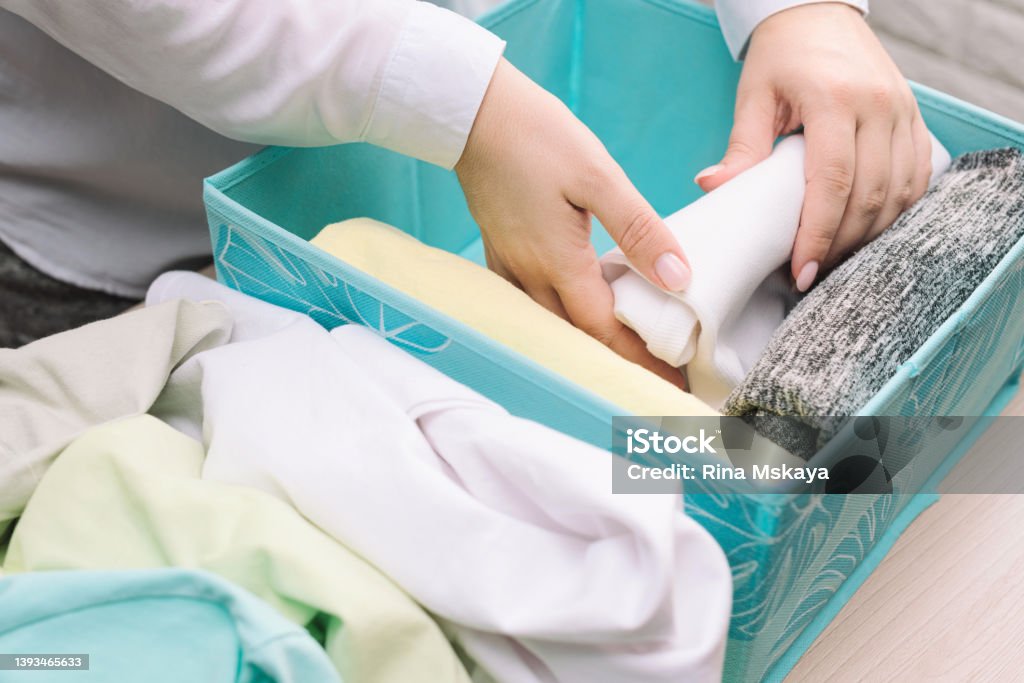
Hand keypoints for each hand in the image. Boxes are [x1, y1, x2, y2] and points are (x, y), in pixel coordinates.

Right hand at [456, 58, 690, 387]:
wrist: (474, 114)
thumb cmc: (537, 137)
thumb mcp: (599, 176)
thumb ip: (639, 230)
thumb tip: (677, 278)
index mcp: (557, 264)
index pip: (604, 331)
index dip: (639, 360)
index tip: (669, 384)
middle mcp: (529, 276)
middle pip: (577, 338)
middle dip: (616, 362)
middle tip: (655, 378)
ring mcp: (509, 267)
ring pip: (552, 325)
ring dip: (588, 345)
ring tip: (623, 356)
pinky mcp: (500, 253)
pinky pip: (532, 304)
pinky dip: (560, 319)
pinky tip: (577, 315)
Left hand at [695, 2, 931, 290]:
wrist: (820, 13)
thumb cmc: (782, 56)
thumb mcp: (753, 96)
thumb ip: (742, 147)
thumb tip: (713, 189)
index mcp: (833, 99)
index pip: (833, 181)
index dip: (819, 233)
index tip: (802, 270)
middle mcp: (877, 105)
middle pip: (869, 195)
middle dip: (842, 244)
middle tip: (812, 273)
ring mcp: (903, 111)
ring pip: (899, 192)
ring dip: (870, 234)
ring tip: (836, 258)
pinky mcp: (914, 117)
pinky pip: (917, 177)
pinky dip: (896, 210)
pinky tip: (868, 231)